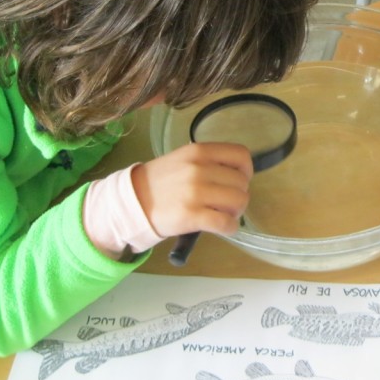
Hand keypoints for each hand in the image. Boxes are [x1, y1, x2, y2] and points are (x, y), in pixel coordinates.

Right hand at [131, 142, 252, 238]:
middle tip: (226, 203)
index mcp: (199, 151)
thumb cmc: (161, 182)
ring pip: (239, 202)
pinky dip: (230, 228)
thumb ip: (209, 162)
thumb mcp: (184, 159)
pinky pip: (226, 223)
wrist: (133, 202)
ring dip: (236, 212)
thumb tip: (237, 176)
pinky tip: (222, 228)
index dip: (246, 170)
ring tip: (223, 214)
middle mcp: (200, 168)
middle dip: (239, 195)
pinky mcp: (192, 216)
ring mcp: (196, 192)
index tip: (239, 180)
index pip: (241, 155)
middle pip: (242, 182)